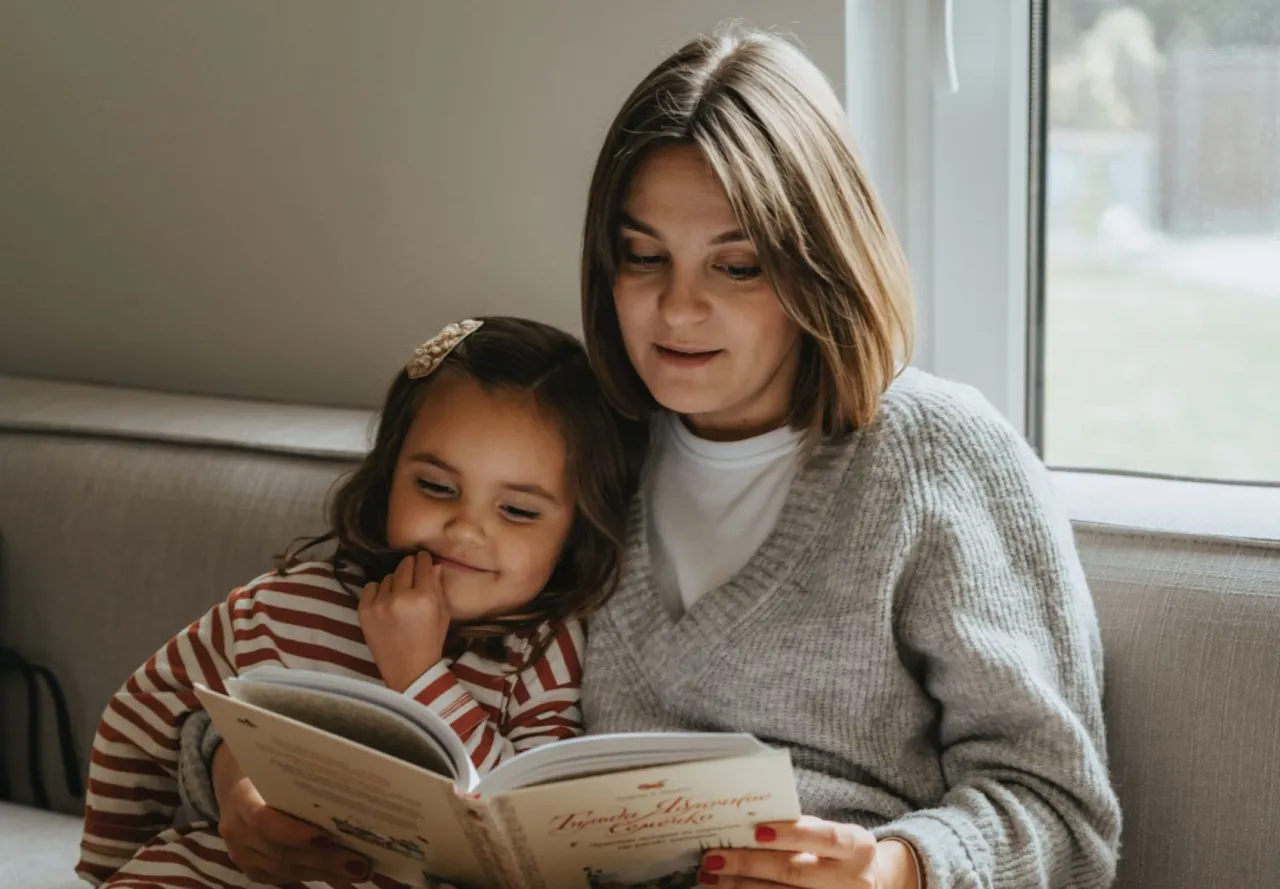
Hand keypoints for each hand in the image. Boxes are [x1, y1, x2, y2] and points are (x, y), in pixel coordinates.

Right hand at [212, 744, 371, 882]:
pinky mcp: (249, 867)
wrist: (236, 784)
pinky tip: (338, 878)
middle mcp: (236, 828)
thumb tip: (351, 797)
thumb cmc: (270, 768)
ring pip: (283, 869)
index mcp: (242, 796)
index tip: (328, 836)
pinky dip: (312, 877)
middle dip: (323, 859)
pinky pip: (281, 877)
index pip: (263, 820)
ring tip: (357, 872)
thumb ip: (308, 783)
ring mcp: (240, 851)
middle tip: (359, 863)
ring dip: (322, 873)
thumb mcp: (285, 768)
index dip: (295, 833)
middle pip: (281, 850)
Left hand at [359, 551, 449, 691]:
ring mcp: (380, 604)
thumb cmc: (430, 642)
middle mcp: (401, 597)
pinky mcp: (364, 611)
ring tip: (398, 592)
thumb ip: (438, 588)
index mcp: (425, 597)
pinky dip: (377, 591)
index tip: (423, 557)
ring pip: (387, 577)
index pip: (423, 566)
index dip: (424, 559)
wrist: (408, 669)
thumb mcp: (442, 614)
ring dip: (394, 581)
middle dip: (409, 565)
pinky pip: (370, 588)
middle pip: (404, 567)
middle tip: (411, 568)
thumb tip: (434, 565)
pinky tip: (384, 600)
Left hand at [697, 816, 919, 888]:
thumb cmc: (837, 851)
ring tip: (710, 878)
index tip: (756, 830)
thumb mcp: (829, 834)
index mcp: (857, 846)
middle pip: (797, 872)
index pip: (825, 838)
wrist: (869, 882)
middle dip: (750, 864)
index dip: (791, 834)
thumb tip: (747, 824)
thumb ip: (799, 828)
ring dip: (741, 887)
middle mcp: (853, 879)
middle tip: (713, 858)